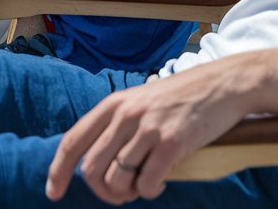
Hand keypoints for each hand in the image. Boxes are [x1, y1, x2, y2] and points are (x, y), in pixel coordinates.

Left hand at [46, 67, 247, 203]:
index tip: (53, 192)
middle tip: (120, 194)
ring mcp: (148, 129)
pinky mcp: (171, 143)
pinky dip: (150, 191)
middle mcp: (126, 115)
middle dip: (101, 191)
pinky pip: (146, 184)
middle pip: (91, 169)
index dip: (57, 171)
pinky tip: (162, 180)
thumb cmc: (182, 95)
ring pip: (116, 180)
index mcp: (114, 103)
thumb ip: (117, 123)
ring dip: (127, 193)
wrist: (223, 84)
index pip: (73, 142)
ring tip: (142, 184)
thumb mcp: (141, 99)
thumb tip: (94, 162)